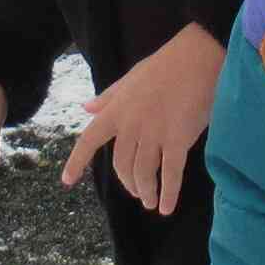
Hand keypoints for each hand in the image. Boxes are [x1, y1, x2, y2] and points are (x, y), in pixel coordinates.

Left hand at [64, 25, 224, 215]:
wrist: (197, 57)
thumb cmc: (165, 66)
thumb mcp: (130, 78)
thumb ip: (108, 97)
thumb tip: (86, 108)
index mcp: (116, 110)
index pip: (89, 140)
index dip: (76, 162)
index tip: (67, 181)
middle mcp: (131, 125)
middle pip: (121, 165)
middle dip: (128, 184)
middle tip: (138, 193)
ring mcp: (154, 133)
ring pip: (143, 173)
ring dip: (146, 191)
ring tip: (151, 202)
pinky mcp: (178, 139)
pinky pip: (170, 174)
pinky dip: (168, 193)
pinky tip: (167, 207)